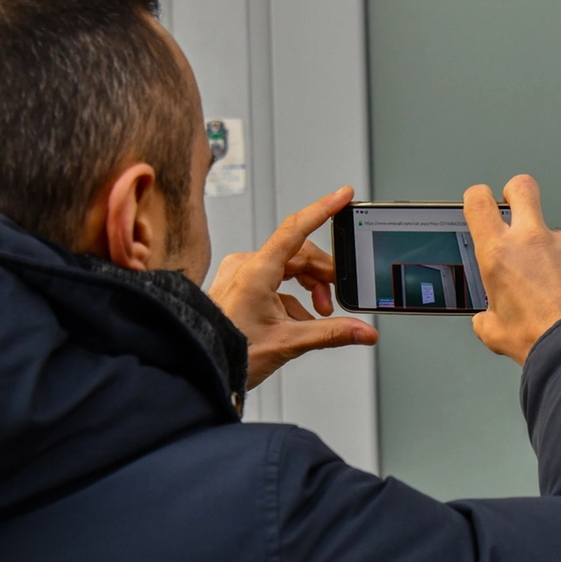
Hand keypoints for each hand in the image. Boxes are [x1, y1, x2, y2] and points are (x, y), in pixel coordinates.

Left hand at [209, 187, 377, 388]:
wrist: (198, 366)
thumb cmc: (227, 350)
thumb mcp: (288, 342)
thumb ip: (331, 333)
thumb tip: (363, 331)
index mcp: (257, 271)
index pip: (297, 229)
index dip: (324, 209)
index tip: (343, 195)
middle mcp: (246, 266)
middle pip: (298, 255)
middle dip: (323, 276)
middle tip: (337, 299)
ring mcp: (240, 275)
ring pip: (287, 268)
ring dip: (309, 288)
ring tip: (320, 314)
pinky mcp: (238, 287)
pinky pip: (274, 283)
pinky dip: (292, 299)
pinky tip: (299, 321)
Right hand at [464, 175, 560, 364]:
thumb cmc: (541, 340)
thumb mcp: (496, 333)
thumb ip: (487, 316)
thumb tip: (488, 320)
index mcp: (499, 254)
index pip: (479, 203)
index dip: (478, 197)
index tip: (481, 200)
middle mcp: (532, 239)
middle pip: (522, 188)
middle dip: (516, 192)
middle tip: (517, 205)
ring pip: (559, 233)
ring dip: (558, 252)